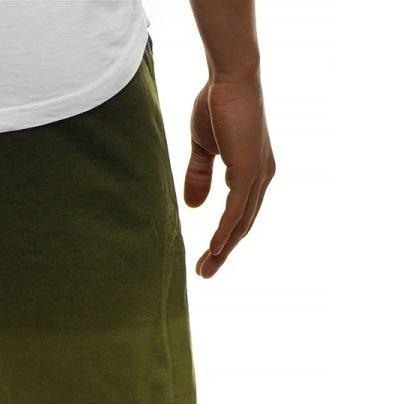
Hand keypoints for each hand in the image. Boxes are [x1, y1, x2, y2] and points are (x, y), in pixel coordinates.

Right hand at [184, 74, 275, 277]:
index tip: (206, 257)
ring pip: (240, 223)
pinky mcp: (249, 171)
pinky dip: (225, 232)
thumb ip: (199, 176)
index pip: (239, 214)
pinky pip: (236, 210)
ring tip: (206, 270)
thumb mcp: (203, 147)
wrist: (231, 77)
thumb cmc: (218, 103)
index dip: (224, 238)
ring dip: (223, 249)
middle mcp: (261, 177)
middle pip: (242, 225)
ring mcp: (258, 175)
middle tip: (205, 273)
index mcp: (253, 171)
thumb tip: (194, 207)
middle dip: (223, 252)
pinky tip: (215, 249)